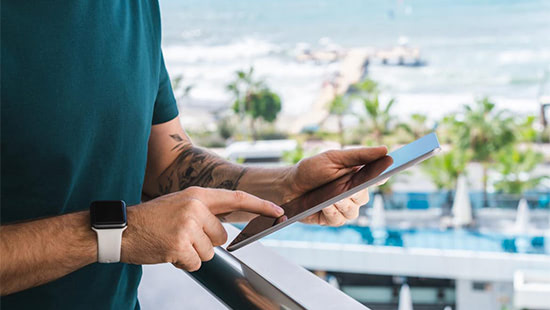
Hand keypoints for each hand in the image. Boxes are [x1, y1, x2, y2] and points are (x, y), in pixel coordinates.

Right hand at [121, 187, 282, 270]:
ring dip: (193, 253)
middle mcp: (195, 208)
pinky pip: (196, 263)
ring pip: (209, 252)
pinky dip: (184, 263)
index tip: (278, 212)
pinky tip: (168, 251)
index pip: (236, 198)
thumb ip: (204, 212)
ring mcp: (187, 227)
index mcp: (197, 195)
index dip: (260, 206)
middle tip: (183, 236)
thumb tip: (226, 228)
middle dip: (206, 242)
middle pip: (222, 237)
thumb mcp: (180, 204)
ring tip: (173, 242)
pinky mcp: (180, 246)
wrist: (122, 230)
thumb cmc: (151, 219)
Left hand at [284, 146, 389, 225]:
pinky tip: (324, 206)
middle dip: (354, 193)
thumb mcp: (333, 158)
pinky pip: (339, 220)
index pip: (377, 176)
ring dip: (342, 204)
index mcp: (356, 175)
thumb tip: (385, 150)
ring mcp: (343, 207)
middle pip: (364, 197)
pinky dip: (332, 213)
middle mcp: (352, 193)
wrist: (288, 186)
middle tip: (346, 189)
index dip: (383, 175)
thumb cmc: (310, 169)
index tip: (388, 171)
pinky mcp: (332, 219)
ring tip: (332, 198)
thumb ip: (358, 155)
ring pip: (353, 211)